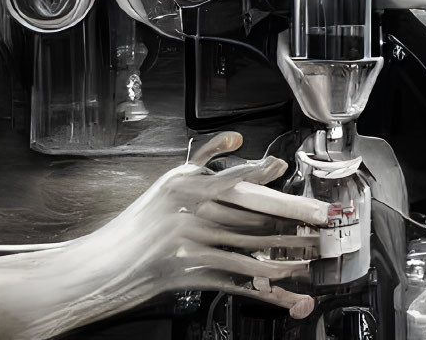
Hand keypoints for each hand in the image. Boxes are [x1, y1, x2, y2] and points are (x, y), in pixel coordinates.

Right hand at [0, 132, 327, 339]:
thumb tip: (236, 141)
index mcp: (184, 184)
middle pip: (253, 215)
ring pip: (252, 248)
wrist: (101, 267)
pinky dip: (266, 284)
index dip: (264, 176)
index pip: (233, 177)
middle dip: (294, 219)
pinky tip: (287, 283)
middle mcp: (189, 212)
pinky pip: (238, 278)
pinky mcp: (192, 274)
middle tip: (324, 220)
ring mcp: (191, 244)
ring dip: (288, 253)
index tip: (288, 171)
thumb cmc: (135, 228)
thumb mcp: (166, 185)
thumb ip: (202, 162)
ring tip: (314, 253)